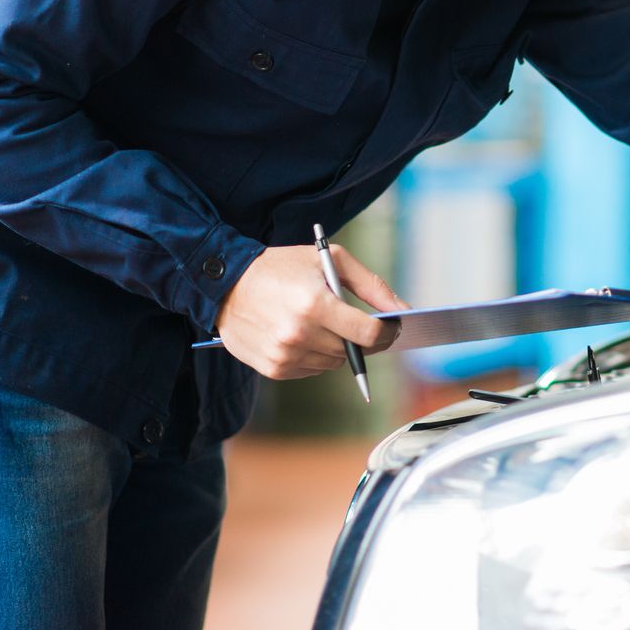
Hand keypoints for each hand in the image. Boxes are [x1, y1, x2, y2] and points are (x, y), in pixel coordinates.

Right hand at [215, 244, 410, 379]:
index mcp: (315, 303)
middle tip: (351, 319)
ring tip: (319, 322)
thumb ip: (372, 285)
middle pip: (353, 350)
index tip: (392, 328)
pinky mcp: (273, 369)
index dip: (387, 333)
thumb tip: (404, 310)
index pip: (369, 334)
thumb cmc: (282, 266)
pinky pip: (312, 370)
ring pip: (334, 363)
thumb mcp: (330, 260)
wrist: (226, 284)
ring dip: (336, 346)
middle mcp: (299, 333)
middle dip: (359, 336)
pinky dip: (315, 356)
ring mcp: (284, 355)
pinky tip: (302, 334)